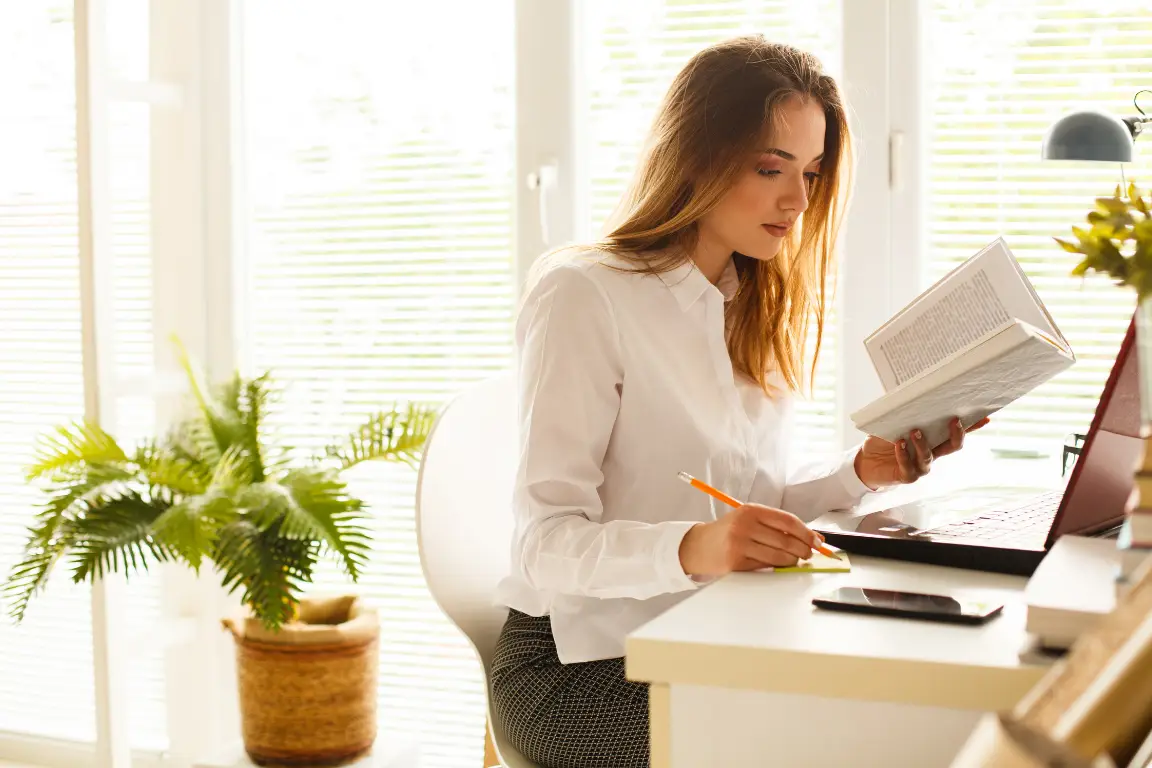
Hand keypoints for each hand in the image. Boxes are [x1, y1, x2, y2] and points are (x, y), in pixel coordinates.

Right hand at [678, 503, 823, 576]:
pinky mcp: (735, 562)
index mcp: (750, 510)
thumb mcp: (749, 520)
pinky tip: (776, 565)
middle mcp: (744, 525)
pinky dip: (776, 567)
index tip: (817, 541)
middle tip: (808, 554)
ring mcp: (739, 544)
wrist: (698, 545)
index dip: (806, 532)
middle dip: (803, 550)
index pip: (787, 521)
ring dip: (792, 561)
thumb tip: (810, 537)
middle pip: (785, 540)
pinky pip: (765, 567)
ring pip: (779, 557)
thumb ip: (776, 526)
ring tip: (793, 560)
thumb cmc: (729, 532)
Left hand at [854, 416, 989, 488]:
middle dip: (957, 434)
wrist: (866, 461)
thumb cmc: (883, 440)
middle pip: (952, 447)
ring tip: (914, 431)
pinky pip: (909, 468)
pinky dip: (904, 455)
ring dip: (923, 444)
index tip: (985, 417)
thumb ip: (906, 414)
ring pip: (929, 458)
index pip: (955, 433)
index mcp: (933, 440)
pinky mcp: (906, 476)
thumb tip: (911, 394)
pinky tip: (899, 444)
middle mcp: (931, 454)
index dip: (971, 427)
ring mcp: (920, 467)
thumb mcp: (895, 423)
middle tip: (954, 420)